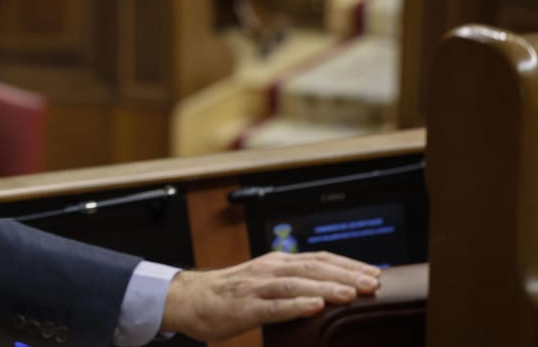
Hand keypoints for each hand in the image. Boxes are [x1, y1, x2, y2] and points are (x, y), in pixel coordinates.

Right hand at [160, 251, 380, 341]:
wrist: (189, 299)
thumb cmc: (230, 294)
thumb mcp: (265, 281)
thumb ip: (293, 282)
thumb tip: (331, 290)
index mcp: (277, 262)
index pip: (319, 258)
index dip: (349, 265)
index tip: (376, 273)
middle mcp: (269, 270)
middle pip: (313, 268)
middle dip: (346, 275)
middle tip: (373, 283)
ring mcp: (256, 288)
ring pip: (297, 284)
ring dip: (326, 287)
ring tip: (351, 293)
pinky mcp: (244, 307)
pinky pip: (274, 306)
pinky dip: (296, 305)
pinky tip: (314, 307)